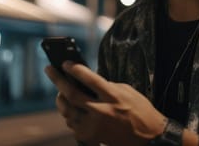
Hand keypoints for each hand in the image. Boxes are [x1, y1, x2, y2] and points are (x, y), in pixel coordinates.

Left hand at [44, 62, 166, 145]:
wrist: (148, 136)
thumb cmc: (139, 109)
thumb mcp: (126, 90)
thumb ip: (106, 85)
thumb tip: (86, 80)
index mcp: (113, 96)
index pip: (89, 78)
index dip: (75, 69)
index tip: (65, 62)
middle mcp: (102, 111)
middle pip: (72, 94)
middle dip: (58, 80)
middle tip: (49, 69)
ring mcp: (95, 126)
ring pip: (68, 111)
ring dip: (61, 99)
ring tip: (59, 91)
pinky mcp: (91, 137)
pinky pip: (72, 124)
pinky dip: (70, 115)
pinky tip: (71, 109)